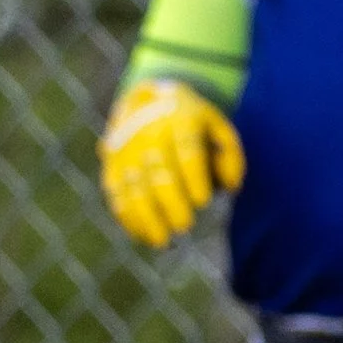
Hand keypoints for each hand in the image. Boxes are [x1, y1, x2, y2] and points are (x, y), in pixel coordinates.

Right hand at [97, 78, 244, 248]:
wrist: (149, 101)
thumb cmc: (194, 125)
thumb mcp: (218, 128)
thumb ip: (230, 155)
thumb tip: (231, 186)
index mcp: (181, 118)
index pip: (187, 148)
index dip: (194, 175)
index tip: (203, 201)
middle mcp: (150, 130)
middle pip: (158, 168)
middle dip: (170, 200)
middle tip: (184, 226)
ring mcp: (127, 146)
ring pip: (134, 183)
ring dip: (146, 215)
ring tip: (162, 240)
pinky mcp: (112, 163)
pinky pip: (116, 191)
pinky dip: (127, 215)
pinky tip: (142, 235)